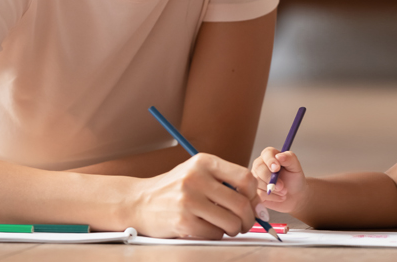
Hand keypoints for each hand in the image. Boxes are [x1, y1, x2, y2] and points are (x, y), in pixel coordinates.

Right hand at [129, 153, 262, 238]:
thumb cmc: (173, 189)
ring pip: (231, 221)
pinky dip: (217, 235)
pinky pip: (214, 233)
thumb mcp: (197, 173)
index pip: (245, 177)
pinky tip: (208, 229)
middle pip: (241, 203)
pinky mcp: (183, 221)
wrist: (138, 201)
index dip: (253, 194)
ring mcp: (188, 200)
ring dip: (234, 229)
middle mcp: (196, 178)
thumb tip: (257, 204)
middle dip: (249, 218)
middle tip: (246, 223)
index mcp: (204, 162)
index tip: (251, 203)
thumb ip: (225, 182)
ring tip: (228, 227)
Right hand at [251, 147, 308, 212]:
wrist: (294, 196)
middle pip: (258, 168)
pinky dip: (271, 197)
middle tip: (282, 186)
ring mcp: (255, 178)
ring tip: (284, 192)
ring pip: (257, 182)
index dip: (270, 161)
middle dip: (270, 179)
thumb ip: (290, 158)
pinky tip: (279, 197)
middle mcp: (260, 165)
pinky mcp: (254, 191)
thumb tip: (279, 156)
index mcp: (270, 155)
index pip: (266, 153)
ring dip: (273, 190)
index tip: (277, 168)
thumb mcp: (296, 167)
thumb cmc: (294, 179)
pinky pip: (258, 194)